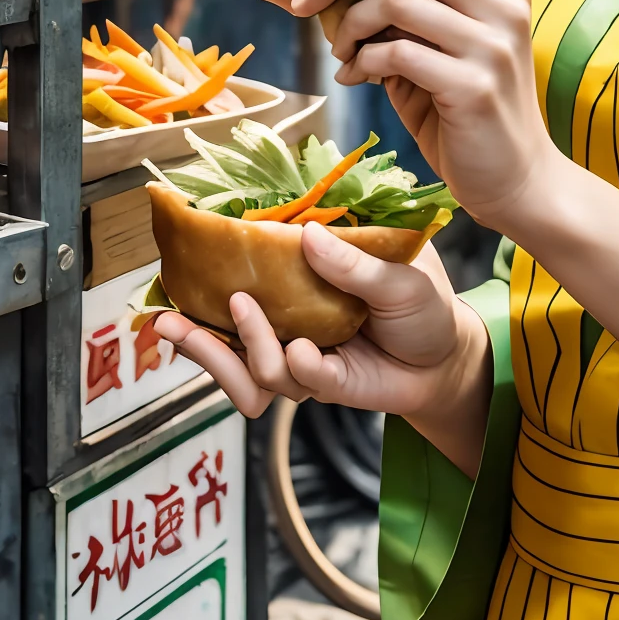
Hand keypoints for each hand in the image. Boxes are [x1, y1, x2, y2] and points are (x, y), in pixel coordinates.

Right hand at [156, 229, 487, 459]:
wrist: (449, 359)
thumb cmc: (422, 307)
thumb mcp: (397, 275)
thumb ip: (351, 262)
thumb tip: (305, 233)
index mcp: (302, 287)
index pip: (249, 283)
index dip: (208, 282)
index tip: (173, 271)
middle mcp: (295, 324)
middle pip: (232, 339)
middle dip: (196, 336)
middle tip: (169, 320)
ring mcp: (306, 358)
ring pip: (255, 367)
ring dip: (243, 344)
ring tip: (242, 311)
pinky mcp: (327, 386)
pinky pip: (300, 384)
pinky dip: (300, 369)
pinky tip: (302, 353)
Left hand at [291, 0, 554, 236]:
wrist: (515, 176)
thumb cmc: (465, 103)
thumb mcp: (443, 41)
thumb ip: (409, 1)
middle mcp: (505, 1)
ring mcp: (494, 42)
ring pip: (396, 0)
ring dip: (348, 24)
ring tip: (339, 51)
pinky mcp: (474, 85)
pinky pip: (395, 54)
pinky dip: (362, 62)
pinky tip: (355, 77)